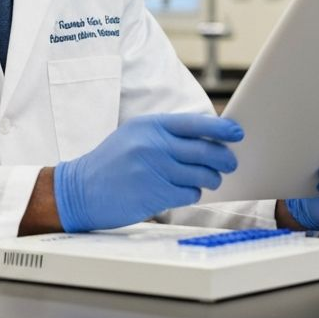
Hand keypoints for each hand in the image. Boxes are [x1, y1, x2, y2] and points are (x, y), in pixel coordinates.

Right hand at [53, 114, 242, 232]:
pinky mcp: (155, 194)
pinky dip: (192, 193)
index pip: (195, 123)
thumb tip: (208, 137)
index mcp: (149, 125)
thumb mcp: (134, 136)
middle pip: (205, 150)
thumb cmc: (112, 163)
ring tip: (206, 179)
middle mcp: (153, 145)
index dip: (221, 128)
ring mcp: (154, 170)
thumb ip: (166, 134)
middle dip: (224, 158)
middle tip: (230, 163)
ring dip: (210, 178)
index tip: (237, 133)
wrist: (80, 190)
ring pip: (202, 174)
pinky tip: (182, 192)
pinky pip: (190, 193)